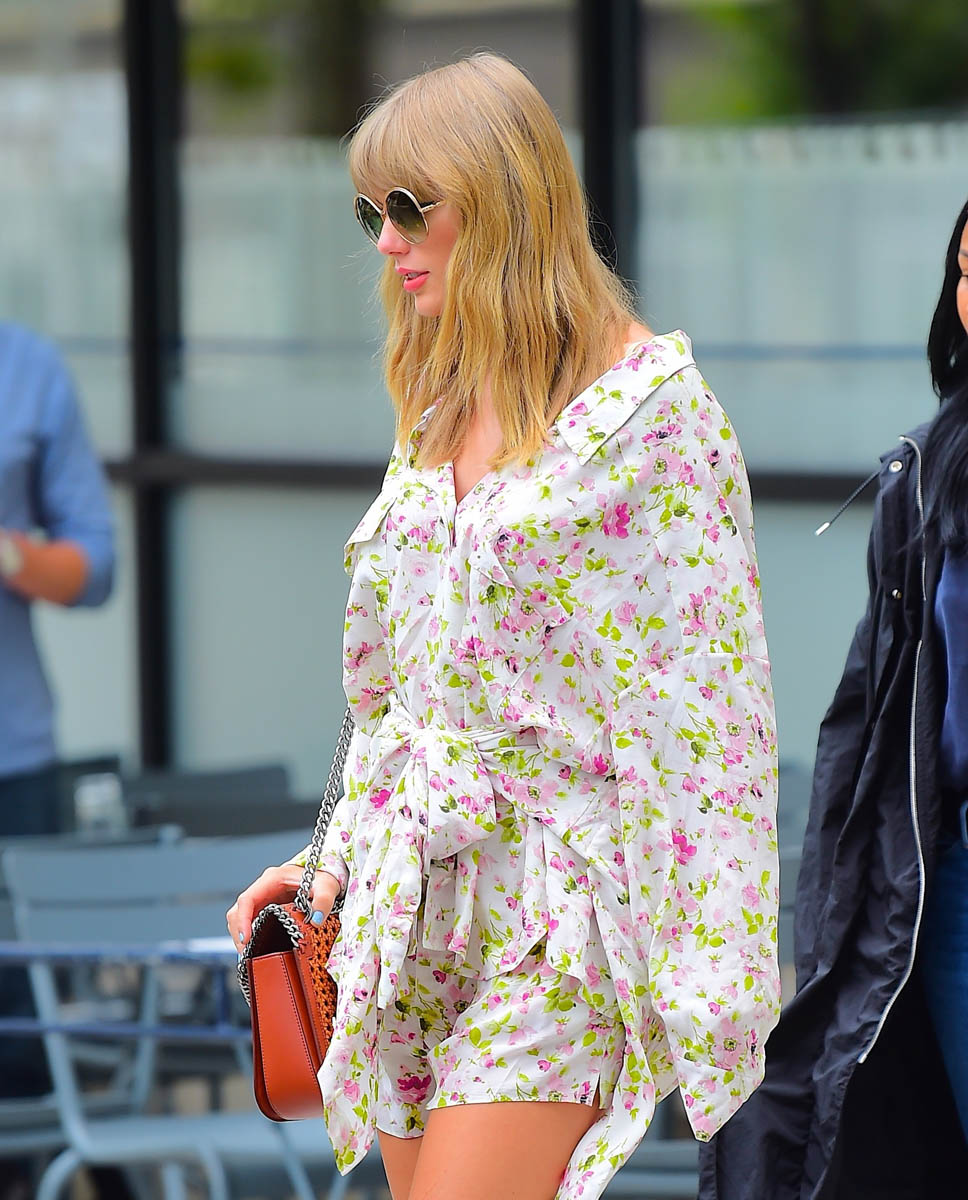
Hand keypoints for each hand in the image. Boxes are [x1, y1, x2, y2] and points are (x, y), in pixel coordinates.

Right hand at [226, 865, 341, 948]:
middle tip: (249, 955)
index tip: (246, 939)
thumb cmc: (323, 878)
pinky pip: (252, 924)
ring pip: (242, 919)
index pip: (247, 899)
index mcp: (272, 879)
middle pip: (239, 912)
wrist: (325, 879)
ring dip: (245, 938)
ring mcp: (263, 900)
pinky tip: (260, 951)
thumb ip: (324, 900)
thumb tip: (317, 920)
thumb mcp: (327, 886)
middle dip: (240, 934)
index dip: (242, 920)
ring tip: (254, 956)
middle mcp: (263, 889)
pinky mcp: (266, 911)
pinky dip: (253, 938)